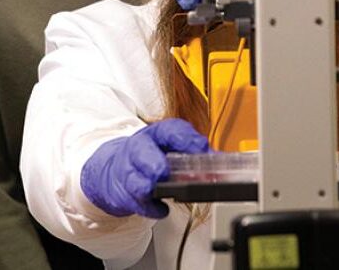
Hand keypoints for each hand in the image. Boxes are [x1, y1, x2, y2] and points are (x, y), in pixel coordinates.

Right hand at [80, 118, 208, 218]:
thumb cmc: (149, 155)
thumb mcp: (169, 146)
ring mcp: (130, 171)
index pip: (170, 130)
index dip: (186, 138)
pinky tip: (162, 208)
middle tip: (167, 172)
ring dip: (150, 187)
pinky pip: (140, 204)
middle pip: (144, 153)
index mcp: (156, 134)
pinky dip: (153, 208)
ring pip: (137, 181)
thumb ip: (193, 152)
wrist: (118, 169)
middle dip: (156, 164)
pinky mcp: (126, 194)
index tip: (202, 148)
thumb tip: (220, 160)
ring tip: (164, 192)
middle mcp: (140, 149)